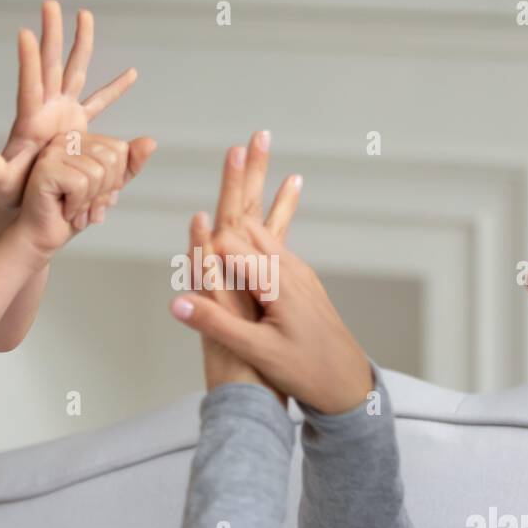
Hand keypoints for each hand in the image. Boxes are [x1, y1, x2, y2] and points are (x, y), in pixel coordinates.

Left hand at [0, 0, 137, 218]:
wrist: (31, 204)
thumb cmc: (13, 195)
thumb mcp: (0, 181)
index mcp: (30, 120)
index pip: (29, 84)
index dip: (28, 60)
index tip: (25, 32)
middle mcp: (46, 110)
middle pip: (51, 64)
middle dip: (52, 34)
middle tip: (50, 3)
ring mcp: (63, 114)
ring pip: (74, 71)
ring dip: (80, 44)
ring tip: (85, 14)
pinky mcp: (78, 127)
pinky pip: (100, 103)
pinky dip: (114, 90)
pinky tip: (131, 74)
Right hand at [14, 131, 155, 261]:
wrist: (43, 236)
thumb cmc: (73, 212)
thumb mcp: (108, 188)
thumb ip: (128, 166)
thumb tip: (150, 142)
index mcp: (81, 139)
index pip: (119, 149)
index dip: (115, 180)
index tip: (97, 196)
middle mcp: (66, 139)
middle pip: (111, 159)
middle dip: (104, 192)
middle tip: (86, 206)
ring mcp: (53, 151)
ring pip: (97, 172)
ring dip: (90, 201)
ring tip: (76, 210)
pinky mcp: (45, 167)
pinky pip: (81, 184)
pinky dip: (78, 205)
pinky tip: (65, 210)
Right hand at [170, 157, 372, 415]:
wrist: (350, 386)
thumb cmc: (306, 371)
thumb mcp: (258, 352)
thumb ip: (216, 325)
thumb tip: (177, 301)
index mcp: (276, 282)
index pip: (232, 246)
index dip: (210, 234)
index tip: (195, 212)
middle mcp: (289, 271)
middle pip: (256, 220)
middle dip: (247, 181)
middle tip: (247, 141)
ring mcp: (299, 276)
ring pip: (269, 230)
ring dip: (257, 194)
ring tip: (255, 162)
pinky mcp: (303, 286)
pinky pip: (276, 247)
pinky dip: (264, 225)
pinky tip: (260, 226)